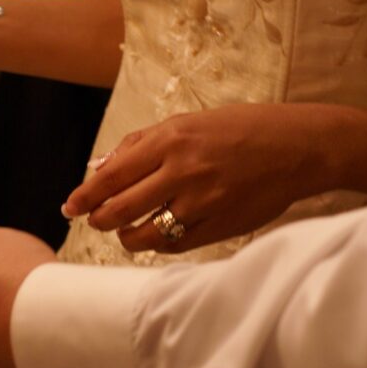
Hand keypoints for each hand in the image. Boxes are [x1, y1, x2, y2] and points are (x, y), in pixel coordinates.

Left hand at [63, 103, 317, 252]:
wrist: (298, 147)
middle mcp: (183, 172)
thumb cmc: (236, 130)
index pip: (111, 176)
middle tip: (94, 220)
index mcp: (170, 141)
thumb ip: (138, 144)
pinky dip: (159, 243)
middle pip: (120, 209)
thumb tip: (97, 167)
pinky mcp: (221, 226)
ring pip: (145, 234)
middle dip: (99, 219)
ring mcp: (203, 202)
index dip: (84, 196)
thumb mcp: (185, 123)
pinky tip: (157, 234)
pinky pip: (175, 245)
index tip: (68, 207)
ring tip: (125, 231)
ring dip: (126, 236)